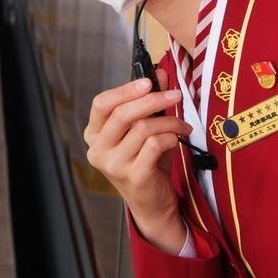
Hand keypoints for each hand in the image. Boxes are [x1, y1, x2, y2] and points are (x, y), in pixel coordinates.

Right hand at [84, 70, 191, 253]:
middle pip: (122, 113)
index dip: (125, 89)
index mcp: (94, 135)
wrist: (153, 204)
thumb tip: (159, 73)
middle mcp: (98, 150)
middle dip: (153, 100)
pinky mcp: (134, 176)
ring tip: (182, 125)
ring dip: (169, 121)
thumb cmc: (147, 163)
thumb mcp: (147, 128)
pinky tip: (178, 140)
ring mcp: (114, 165)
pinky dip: (171, 137)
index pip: (102, 103)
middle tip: (176, 95)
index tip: (149, 81)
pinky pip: (155, 145)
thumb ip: (150, 101)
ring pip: (143, 128)